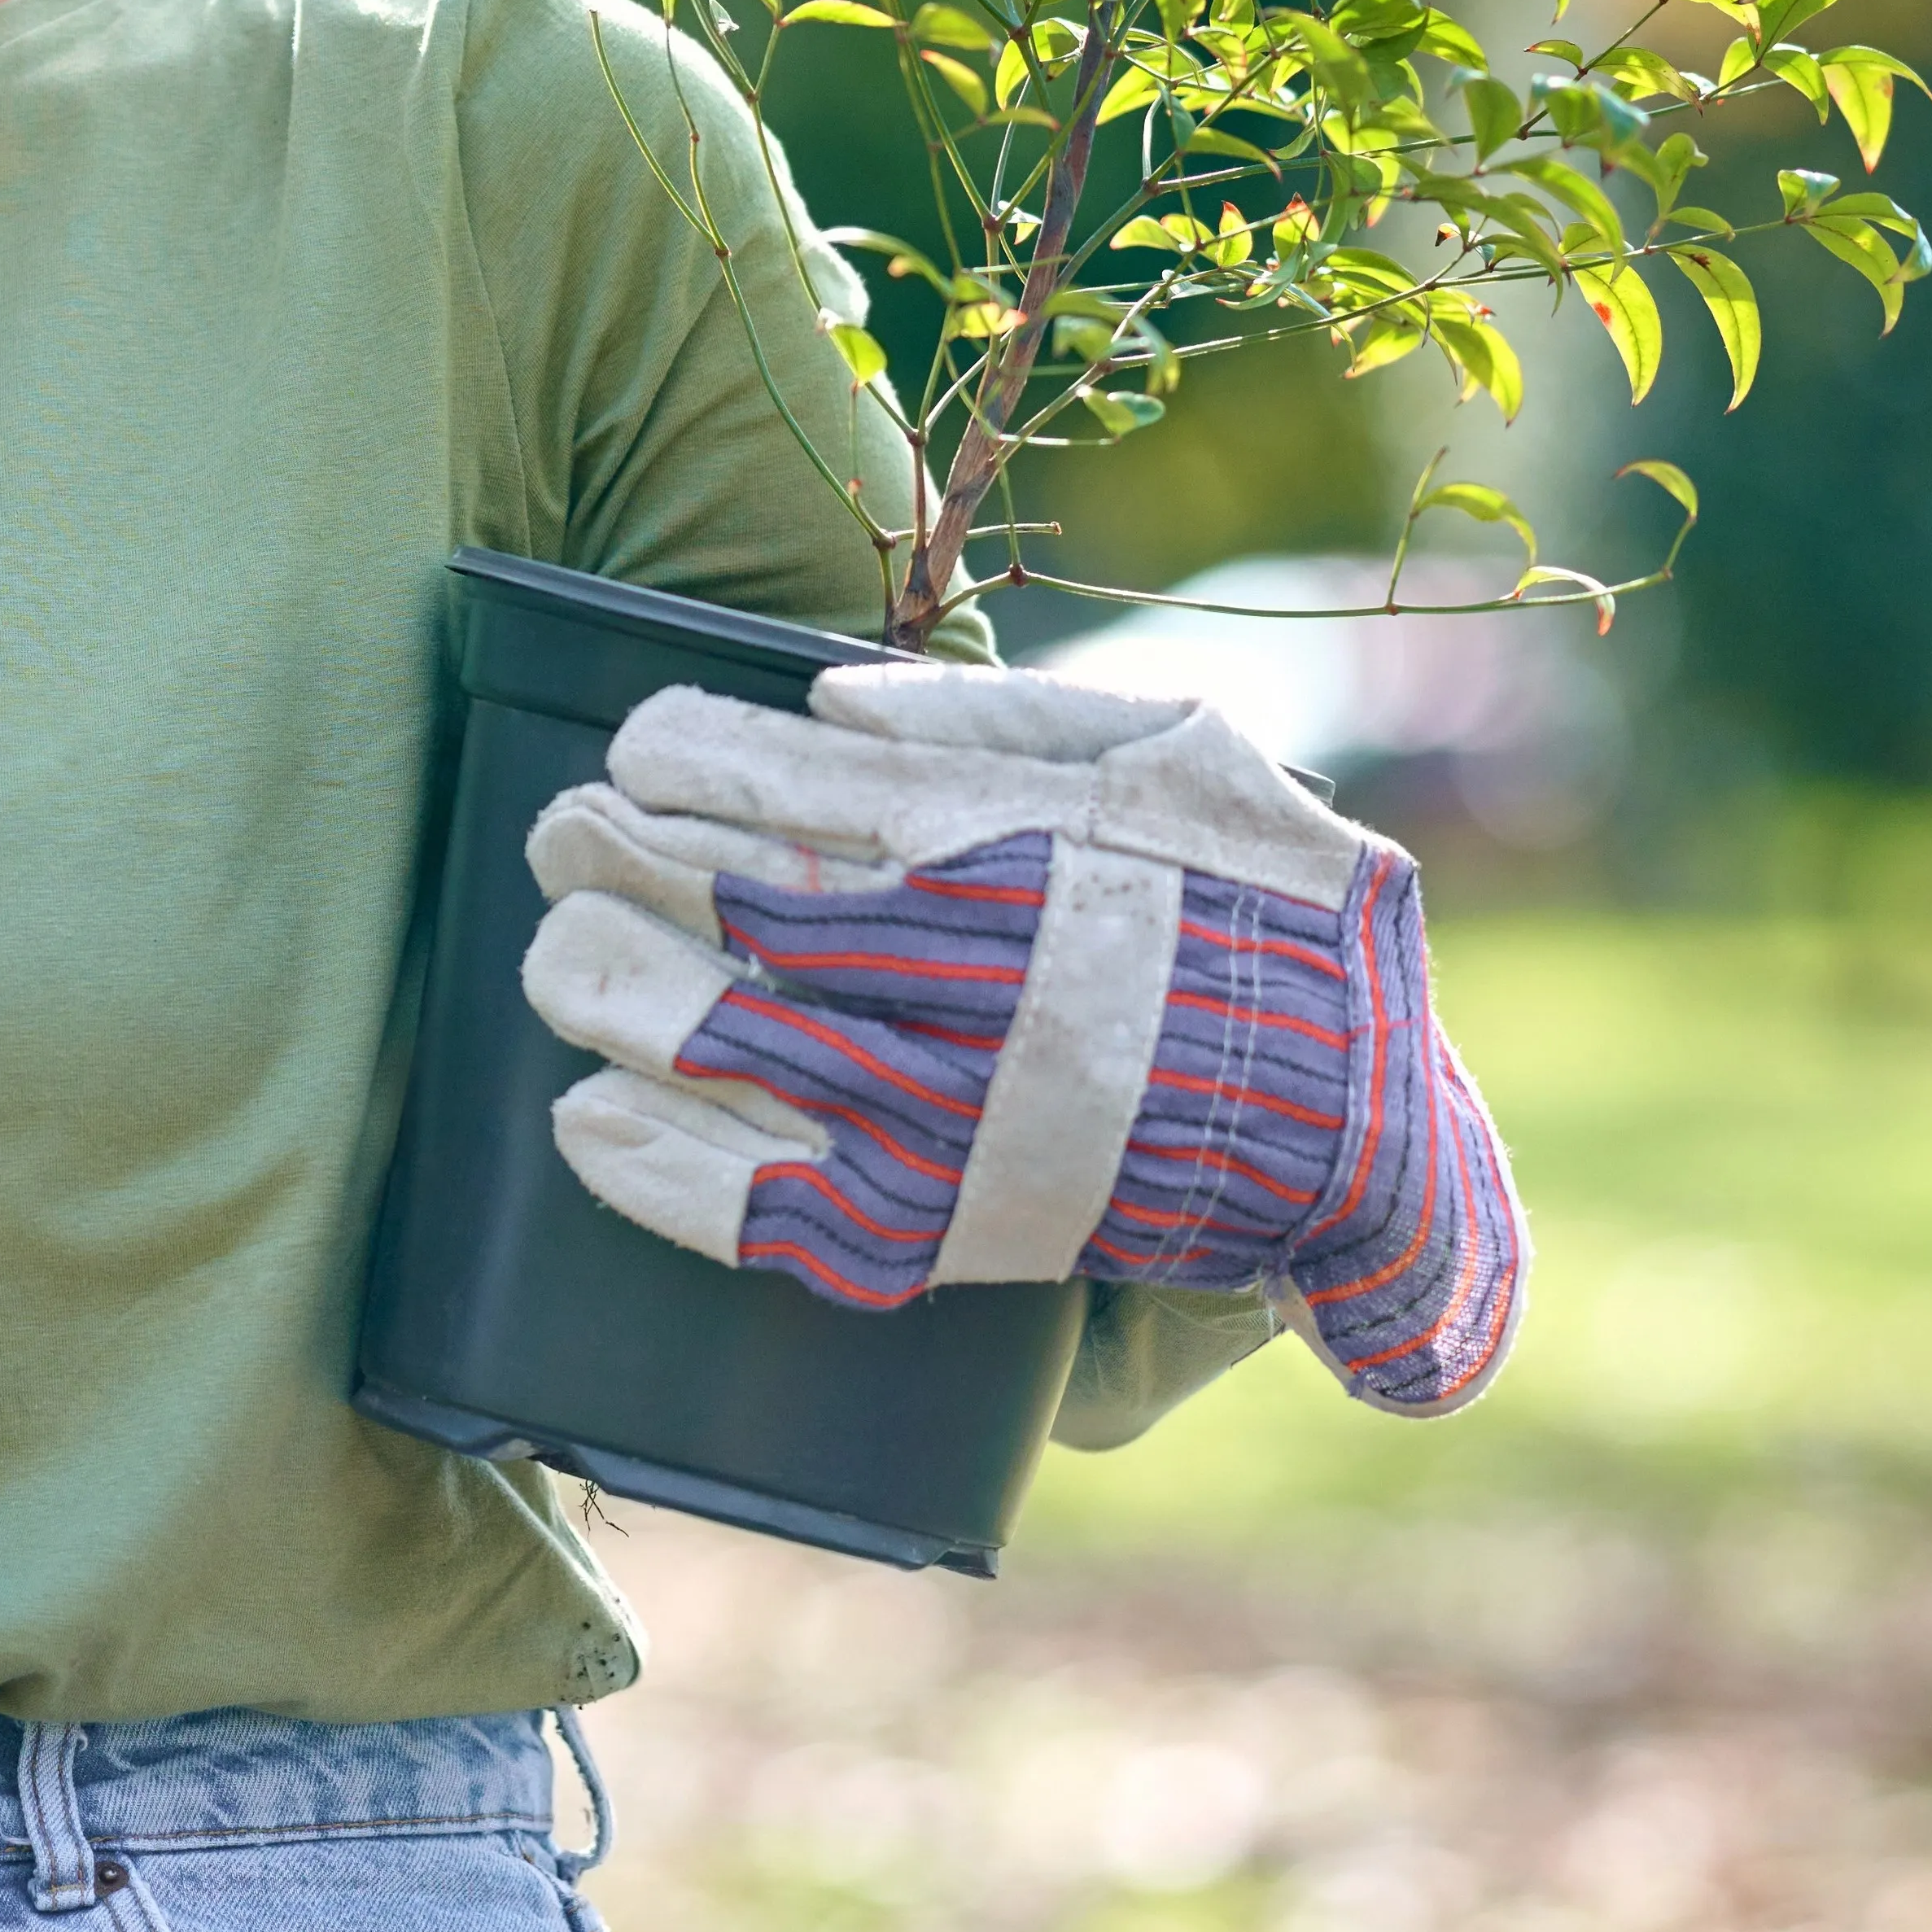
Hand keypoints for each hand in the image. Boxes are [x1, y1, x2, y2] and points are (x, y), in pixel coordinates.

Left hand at [521, 664, 1521, 1414]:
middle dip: (604, 857)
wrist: (1371, 1132)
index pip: (766, 779)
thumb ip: (1003, 713)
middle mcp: (949, 975)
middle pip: (708, 901)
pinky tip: (582, 1120)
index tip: (632, 755)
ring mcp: (935, 1114)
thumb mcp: (1177, 753)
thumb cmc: (1271, 916)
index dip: (667, 760)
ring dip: (598, 990)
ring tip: (560, 953)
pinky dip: (649, 1167)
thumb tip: (824, 697)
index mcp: (999, 844)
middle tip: (562, 837)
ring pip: (705, 1043)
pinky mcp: (937, 1234)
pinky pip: (756, 1208)